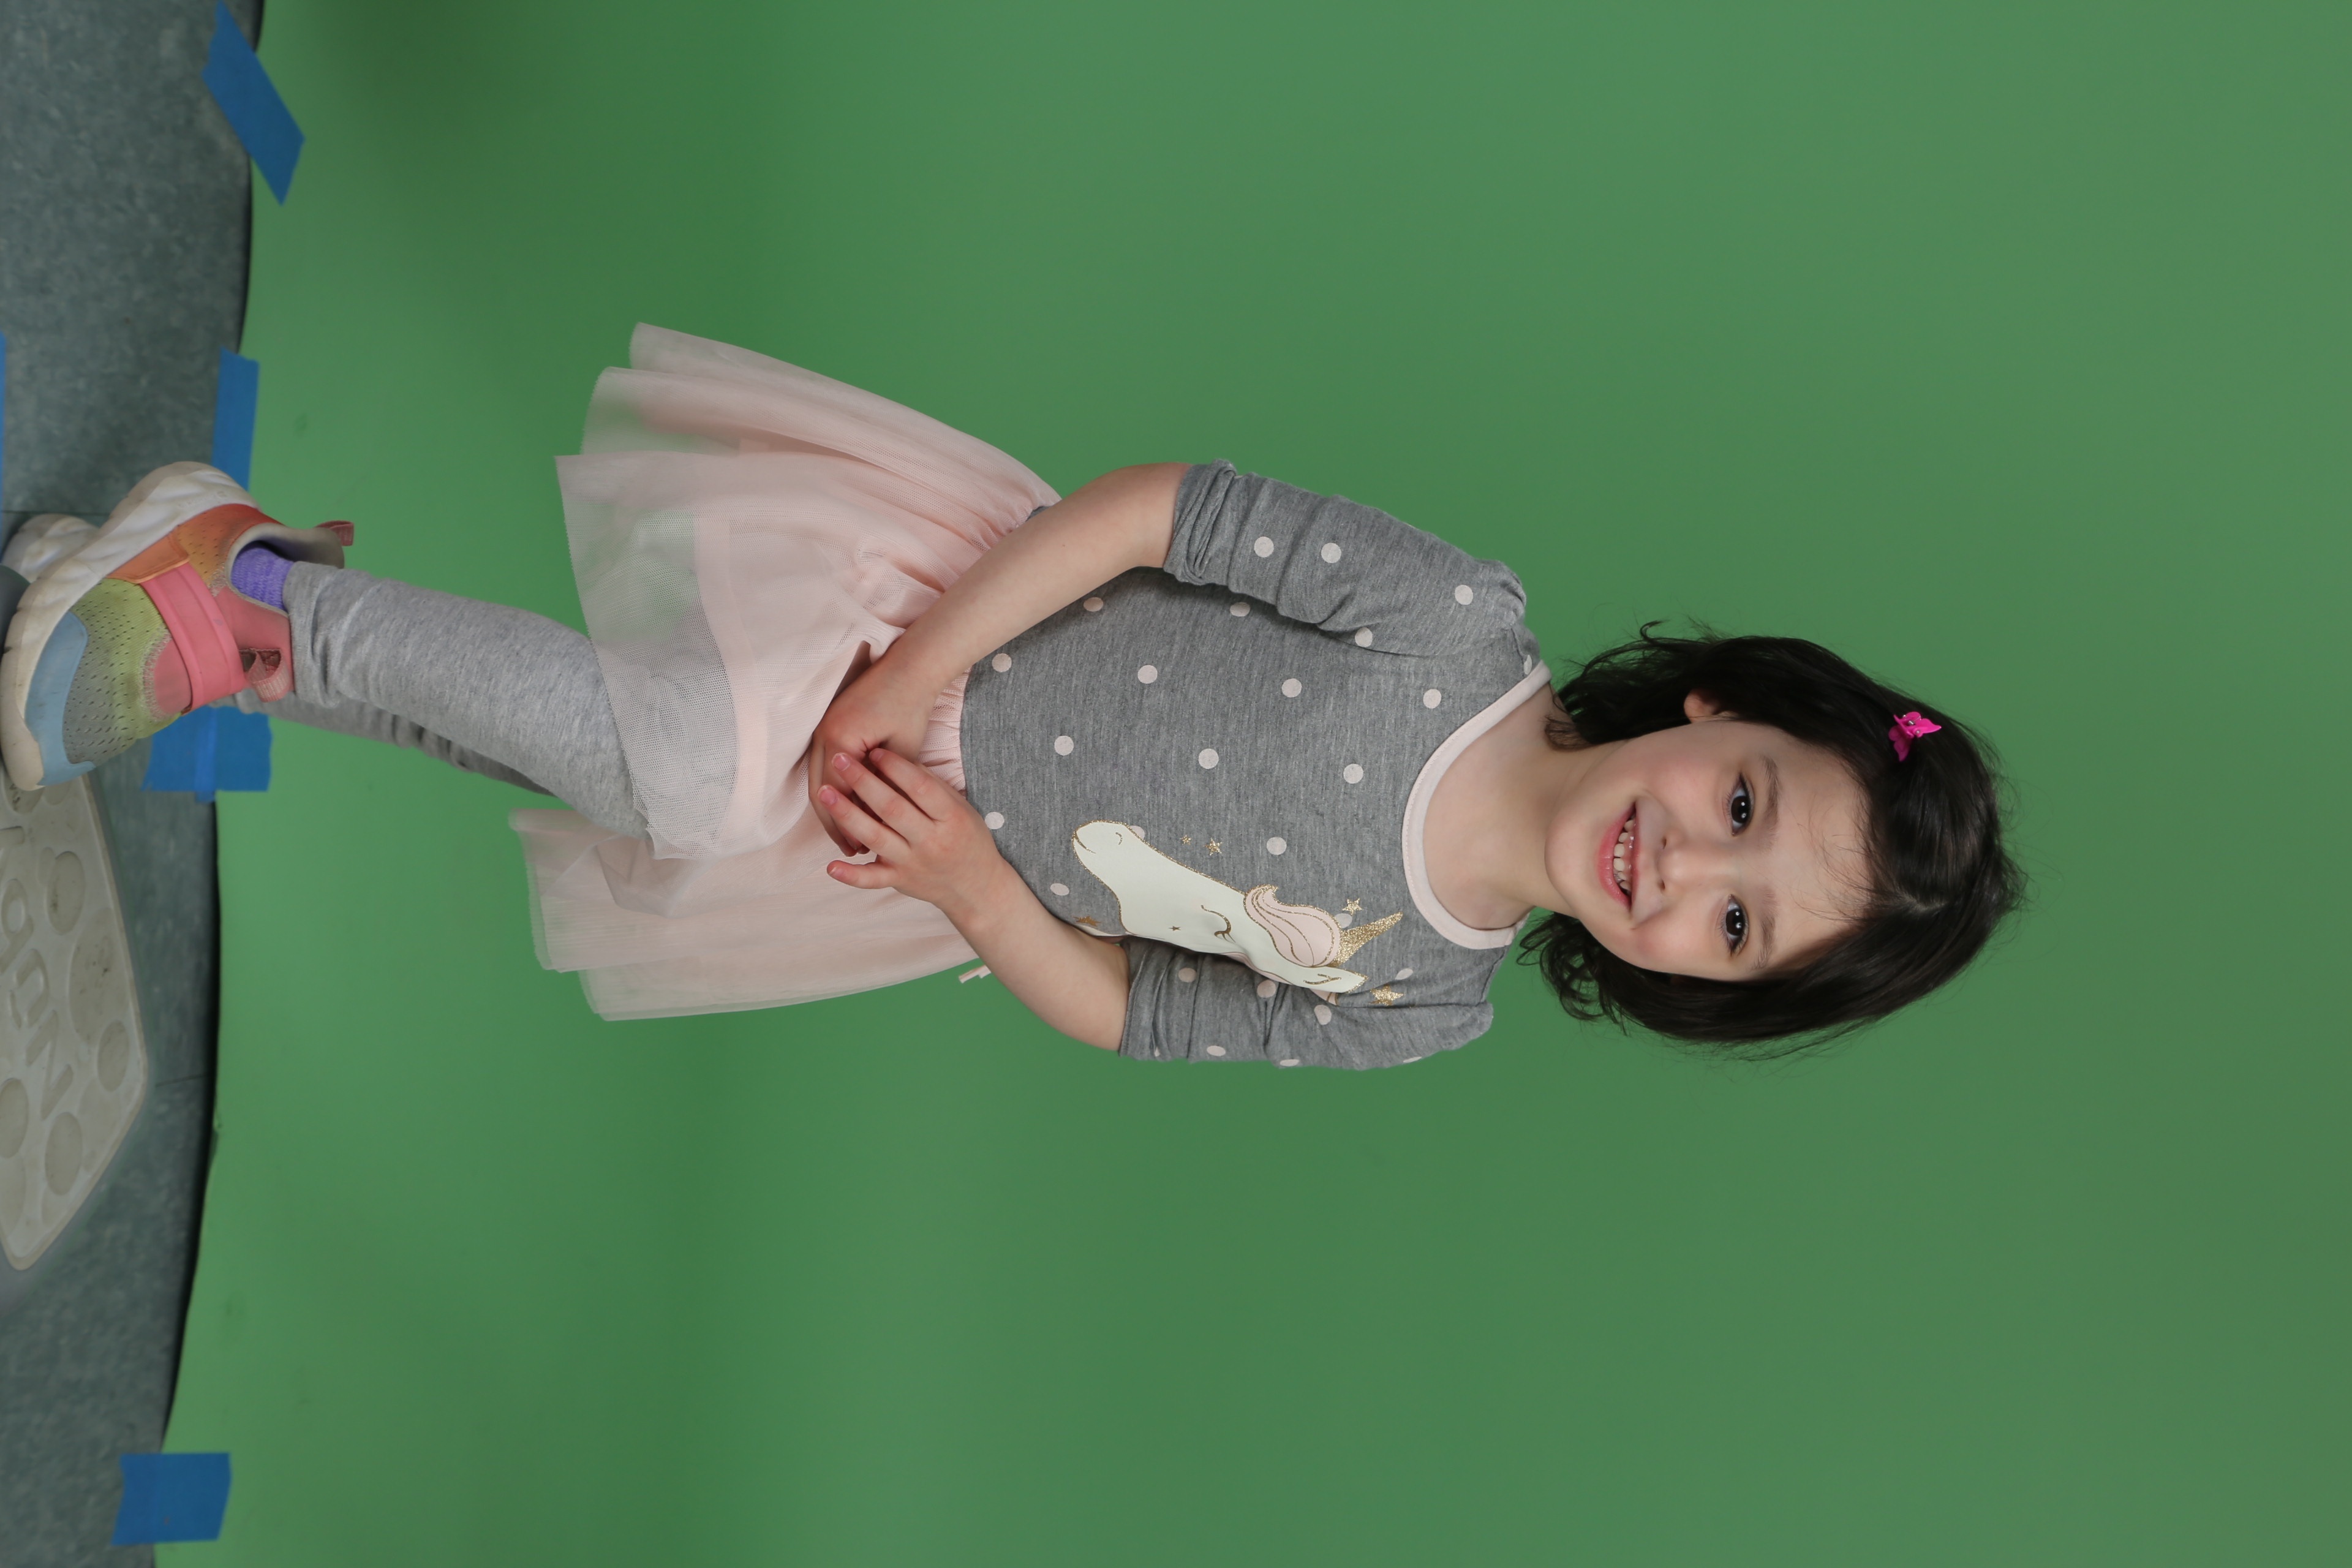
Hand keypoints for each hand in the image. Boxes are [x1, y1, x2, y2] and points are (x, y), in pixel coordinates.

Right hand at [806, 648, 942, 854]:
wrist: (909, 667)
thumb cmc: (911, 707)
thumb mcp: (902, 753)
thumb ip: (885, 785)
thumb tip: (874, 821)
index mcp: (839, 739)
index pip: (835, 794)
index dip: (845, 825)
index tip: (858, 849)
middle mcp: (823, 733)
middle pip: (819, 790)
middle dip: (833, 822)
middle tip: (849, 849)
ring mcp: (822, 727)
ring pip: (818, 778)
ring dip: (831, 805)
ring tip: (848, 832)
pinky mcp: (830, 724)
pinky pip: (825, 763)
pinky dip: (833, 786)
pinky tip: (848, 803)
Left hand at [818, 745, 1010, 919]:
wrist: (977, 887)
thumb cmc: (968, 839)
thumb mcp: (961, 809)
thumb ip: (932, 786)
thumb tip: (900, 759)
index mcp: (951, 818)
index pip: (919, 787)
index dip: (895, 767)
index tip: (875, 751)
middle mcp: (931, 841)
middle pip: (892, 808)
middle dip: (862, 781)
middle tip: (840, 758)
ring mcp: (913, 863)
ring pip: (875, 837)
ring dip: (847, 815)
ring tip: (824, 793)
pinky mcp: (899, 881)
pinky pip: (872, 880)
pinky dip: (851, 875)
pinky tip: (830, 867)